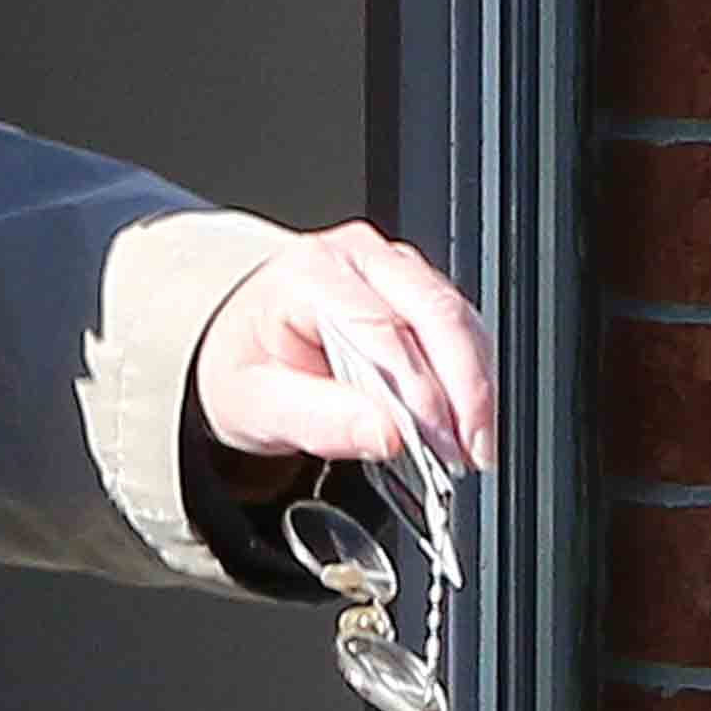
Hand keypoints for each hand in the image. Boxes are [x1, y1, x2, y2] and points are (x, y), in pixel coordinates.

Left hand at [192, 221, 501, 486]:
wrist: (236, 342)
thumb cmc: (242, 364)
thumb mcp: (258, 405)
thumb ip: (319, 420)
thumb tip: (388, 436)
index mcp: (308, 273)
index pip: (382, 327)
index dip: (418, 391)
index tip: (435, 445)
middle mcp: (356, 257)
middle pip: (436, 313)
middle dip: (464, 390)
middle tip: (468, 454)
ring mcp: (393, 267)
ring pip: (459, 320)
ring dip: (474, 388)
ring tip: (468, 449)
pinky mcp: (417, 290)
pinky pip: (461, 329)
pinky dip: (470, 379)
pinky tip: (463, 423)